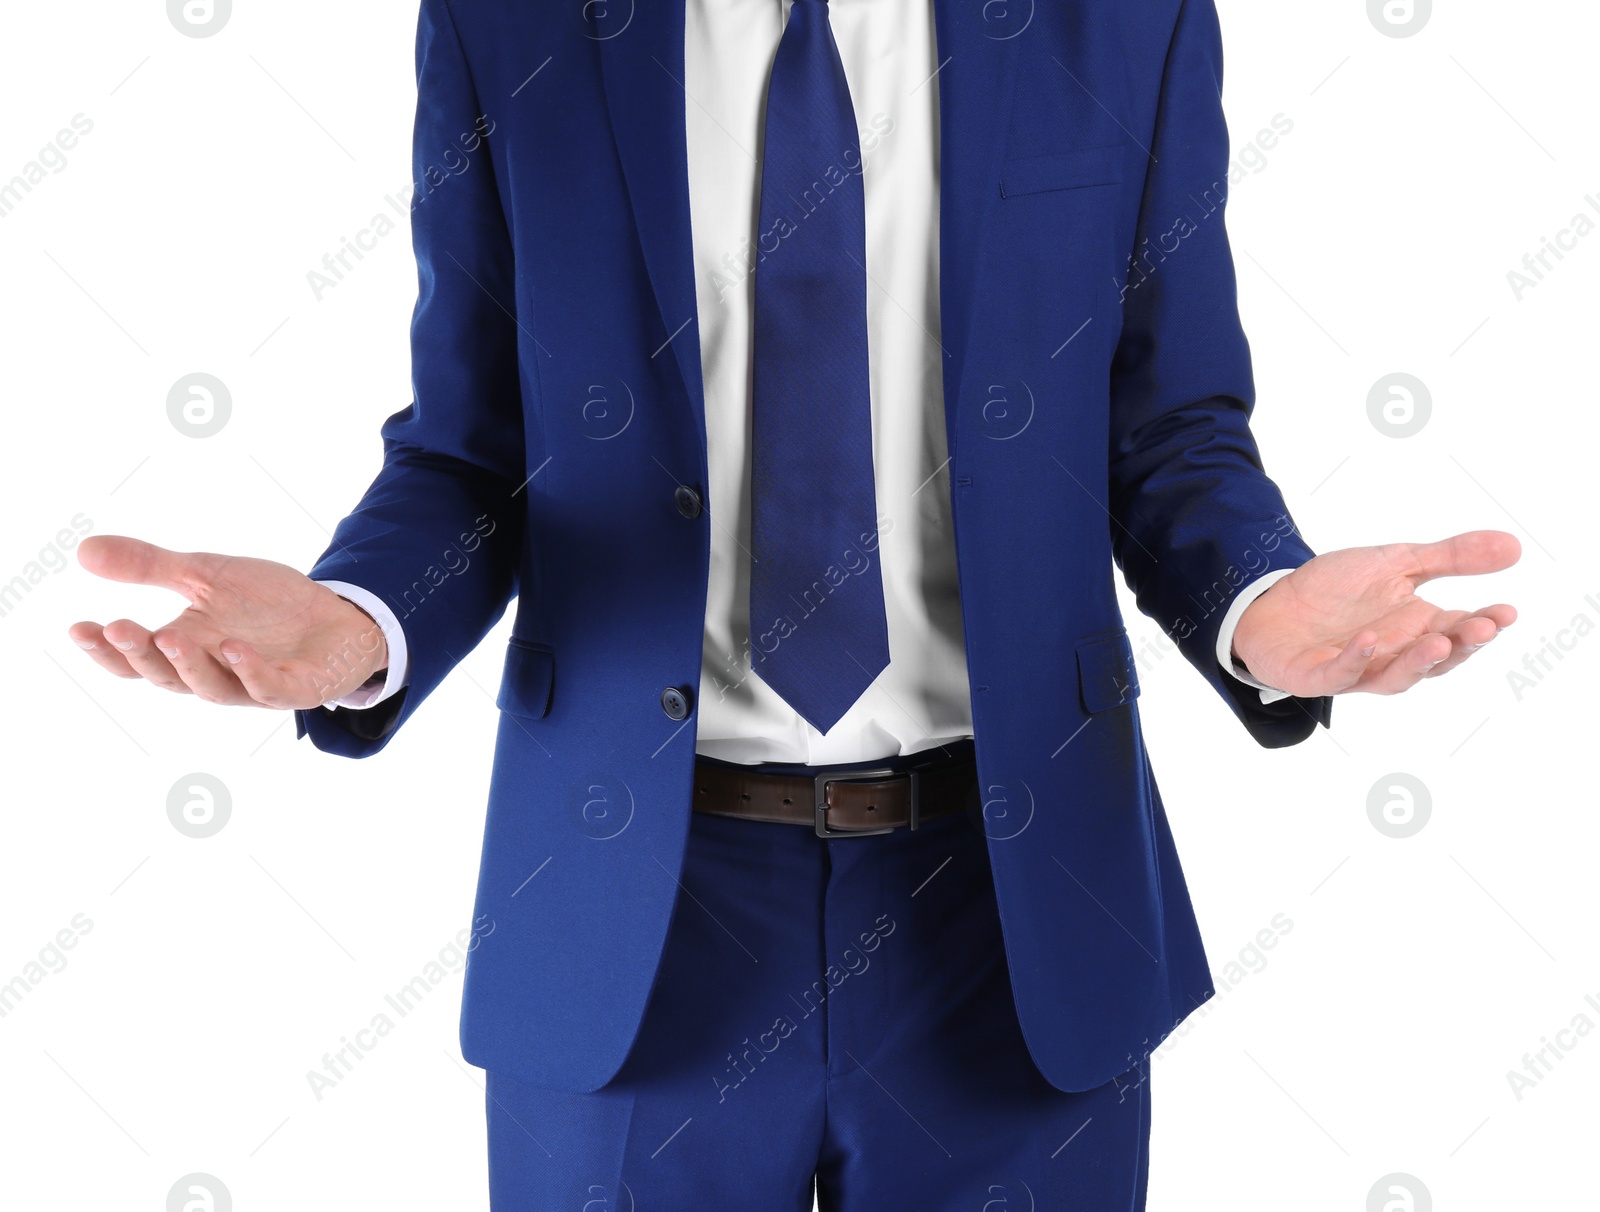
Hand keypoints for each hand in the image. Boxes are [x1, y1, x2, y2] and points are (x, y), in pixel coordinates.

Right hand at [68, 536, 387, 708]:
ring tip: (168, 634)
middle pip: (169, 676)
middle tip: (119, 627)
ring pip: (214, 688)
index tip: (78, 627)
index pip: (137, 659)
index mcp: (188, 650)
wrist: (337, 615)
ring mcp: (256, 685)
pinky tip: (235, 648)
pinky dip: (251, 672)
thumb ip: (151, 566)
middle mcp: (216, 674)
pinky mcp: (298, 687)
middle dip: (141, 654)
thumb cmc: (267, 604)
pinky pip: (270, 687)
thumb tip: (82, 550)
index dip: (107, 650)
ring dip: (190, 666)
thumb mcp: (206, 575)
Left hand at [1231, 530, 1519, 696]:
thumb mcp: (1396, 562)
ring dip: (1417, 662)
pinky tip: (1368, 641)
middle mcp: (1391, 655)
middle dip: (1460, 645)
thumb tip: (1513, 546)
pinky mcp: (1314, 675)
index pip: (1459, 631)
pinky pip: (1338, 675)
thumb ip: (1449, 557)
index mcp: (1416, 629)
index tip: (1507, 611)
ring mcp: (1355, 669)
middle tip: (1482, 627)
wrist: (1271, 599)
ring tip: (1439, 641)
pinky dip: (1355, 661)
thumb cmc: (1337, 589)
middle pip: (1434, 660)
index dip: (1484, 625)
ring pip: (1393, 678)